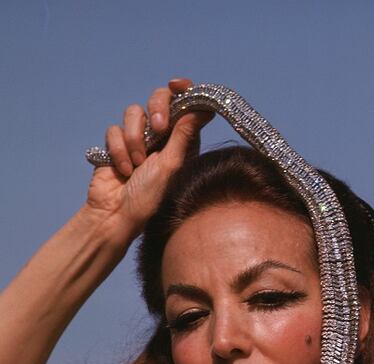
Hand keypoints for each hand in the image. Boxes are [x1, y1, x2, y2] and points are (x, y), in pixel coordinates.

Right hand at [84, 78, 212, 239]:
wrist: (116, 215)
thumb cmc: (149, 198)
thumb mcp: (172, 165)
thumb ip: (184, 133)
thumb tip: (205, 108)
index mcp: (181, 141)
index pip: (185, 105)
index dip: (183, 91)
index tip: (178, 85)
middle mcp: (161, 137)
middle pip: (159, 99)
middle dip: (157, 109)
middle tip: (159, 128)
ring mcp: (138, 139)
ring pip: (133, 112)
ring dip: (134, 138)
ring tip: (137, 165)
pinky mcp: (116, 144)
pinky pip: (114, 130)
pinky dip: (118, 150)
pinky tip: (123, 170)